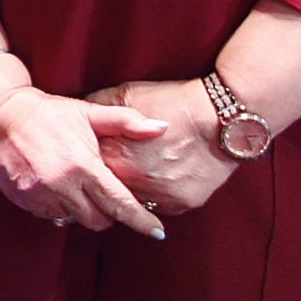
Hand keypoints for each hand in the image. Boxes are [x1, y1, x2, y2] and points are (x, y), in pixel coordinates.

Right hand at [0, 81, 168, 237]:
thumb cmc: (47, 113)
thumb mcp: (88, 112)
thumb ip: (126, 122)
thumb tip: (161, 128)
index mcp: (83, 166)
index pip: (120, 203)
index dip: (141, 221)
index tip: (158, 233)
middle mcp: (62, 186)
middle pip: (98, 220)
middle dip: (108, 213)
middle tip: (106, 196)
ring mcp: (40, 195)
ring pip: (73, 219)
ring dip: (81, 209)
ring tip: (76, 187)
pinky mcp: (23, 200)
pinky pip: (50, 215)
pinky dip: (58, 206)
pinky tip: (56, 186)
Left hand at [84, 79, 237, 215]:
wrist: (223, 116)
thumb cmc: (173, 102)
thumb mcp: (126, 94)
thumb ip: (97, 108)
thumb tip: (78, 118)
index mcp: (114, 155)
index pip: (87, 171)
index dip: (87, 165)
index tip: (90, 160)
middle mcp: (133, 180)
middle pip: (108, 190)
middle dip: (108, 181)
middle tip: (116, 168)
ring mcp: (158, 195)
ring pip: (134, 201)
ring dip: (134, 189)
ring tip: (142, 171)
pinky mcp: (181, 203)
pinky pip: (160, 205)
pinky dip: (158, 195)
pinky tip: (161, 177)